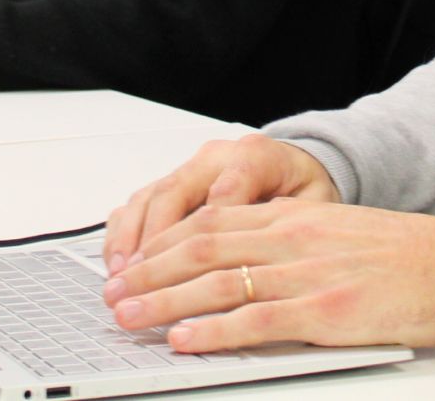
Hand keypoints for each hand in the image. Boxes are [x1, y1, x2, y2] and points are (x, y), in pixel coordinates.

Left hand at [102, 200, 434, 352]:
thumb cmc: (407, 256)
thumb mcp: (339, 236)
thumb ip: (291, 246)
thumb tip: (241, 269)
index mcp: (295, 219)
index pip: (211, 224)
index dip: (163, 244)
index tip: (131, 262)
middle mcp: (293, 240)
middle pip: (201, 249)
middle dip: (149, 272)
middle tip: (113, 293)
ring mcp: (308, 275)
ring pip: (217, 283)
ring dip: (164, 301)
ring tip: (128, 316)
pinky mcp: (326, 311)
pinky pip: (256, 321)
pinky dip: (213, 331)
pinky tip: (184, 339)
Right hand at [103, 134, 339, 272]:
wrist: (296, 165)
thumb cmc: (304, 190)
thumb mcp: (315, 208)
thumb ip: (295, 230)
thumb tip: (273, 267)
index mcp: (256, 156)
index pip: (226, 189)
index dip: (207, 229)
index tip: (193, 267)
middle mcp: (216, 157)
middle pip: (175, 191)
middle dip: (153, 240)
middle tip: (139, 279)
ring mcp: (190, 168)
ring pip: (150, 196)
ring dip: (131, 239)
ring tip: (123, 276)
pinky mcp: (173, 183)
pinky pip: (139, 202)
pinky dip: (124, 233)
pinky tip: (119, 263)